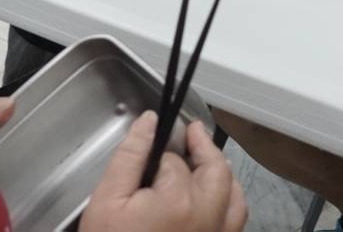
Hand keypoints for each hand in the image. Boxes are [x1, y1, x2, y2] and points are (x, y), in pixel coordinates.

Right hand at [80, 113, 246, 231]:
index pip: (174, 161)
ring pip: (235, 197)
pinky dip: (230, 204)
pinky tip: (214, 200)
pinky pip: (235, 223)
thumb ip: (129, 157)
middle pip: (217, 170)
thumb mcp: (107, 201)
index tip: (150, 152)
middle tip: (192, 134)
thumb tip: (149, 121)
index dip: (160, 154)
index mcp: (180, 200)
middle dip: (204, 148)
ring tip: (205, 163)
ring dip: (222, 175)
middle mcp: (208, 218)